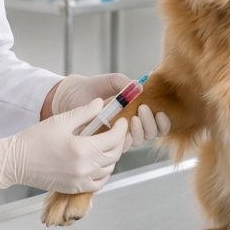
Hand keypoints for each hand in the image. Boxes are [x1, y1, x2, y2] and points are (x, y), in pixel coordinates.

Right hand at [0, 100, 128, 192]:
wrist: (14, 162)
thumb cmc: (33, 140)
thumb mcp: (60, 121)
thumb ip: (84, 112)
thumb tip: (100, 104)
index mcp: (81, 150)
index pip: (113, 139)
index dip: (121, 129)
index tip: (121, 121)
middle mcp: (83, 168)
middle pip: (114, 155)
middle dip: (119, 141)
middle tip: (117, 130)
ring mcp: (79, 181)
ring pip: (108, 170)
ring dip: (112, 157)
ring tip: (107, 144)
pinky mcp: (74, 188)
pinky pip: (98, 183)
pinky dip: (103, 172)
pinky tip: (98, 162)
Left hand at [52, 73, 170, 146]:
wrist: (66, 97)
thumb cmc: (87, 88)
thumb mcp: (108, 81)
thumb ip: (123, 82)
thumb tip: (140, 86)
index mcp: (134, 110)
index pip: (157, 123)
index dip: (162, 121)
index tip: (160, 112)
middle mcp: (128, 125)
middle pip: (151, 134)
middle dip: (151, 124)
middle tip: (142, 110)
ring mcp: (116, 135)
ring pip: (137, 141)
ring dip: (139, 130)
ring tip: (132, 117)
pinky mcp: (103, 143)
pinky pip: (121, 147)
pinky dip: (125, 138)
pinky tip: (122, 126)